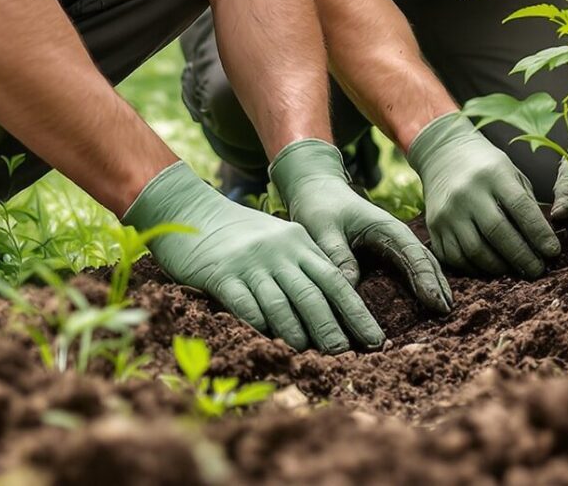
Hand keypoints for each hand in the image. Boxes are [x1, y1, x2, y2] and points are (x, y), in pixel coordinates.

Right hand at [124, 163, 386, 353]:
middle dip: (331, 328)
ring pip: (280, 304)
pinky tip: (270, 344)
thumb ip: (304, 265)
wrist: (192, 211)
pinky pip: (244, 305)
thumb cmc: (241, 234)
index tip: (375, 339)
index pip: (335, 280)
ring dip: (297, 334)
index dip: (357, 312)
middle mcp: (279, 252)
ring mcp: (249, 262)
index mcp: (299, 242)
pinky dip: (259, 326)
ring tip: (311, 357)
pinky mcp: (220, 274)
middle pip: (312, 295)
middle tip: (345, 355)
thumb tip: (334, 308)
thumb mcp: (280, 239)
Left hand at [268, 138, 452, 315]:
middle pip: (425, 261)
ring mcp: (395, 244)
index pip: (412, 254)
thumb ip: (337, 255)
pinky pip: (411, 268)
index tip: (436, 302)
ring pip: (422, 265)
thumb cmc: (320, 208)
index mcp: (385, 227)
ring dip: (434, 285)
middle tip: (448, 313)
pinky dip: (422, 283)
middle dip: (438, 285)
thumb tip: (351, 286)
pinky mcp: (388, 253)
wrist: (318, 192)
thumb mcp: (324, 230)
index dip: (425, 279)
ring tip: (445, 310)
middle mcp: (396, 236)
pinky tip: (428, 301)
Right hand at [408, 111, 560, 277]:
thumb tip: (544, 242)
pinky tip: (490, 267)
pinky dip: (475, 268)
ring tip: (515, 270)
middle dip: (522, 256)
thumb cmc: (487, 167)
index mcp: (494, 174)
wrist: (444, 155)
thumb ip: (527, 204)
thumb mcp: (511, 173)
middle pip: (498, 233)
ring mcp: (447, 211)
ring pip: (475, 251)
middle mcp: (468, 192)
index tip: (553, 252)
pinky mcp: (434, 226)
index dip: (539, 233)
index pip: (521, 208)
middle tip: (537, 270)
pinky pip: (455, 257)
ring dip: (499, 267)